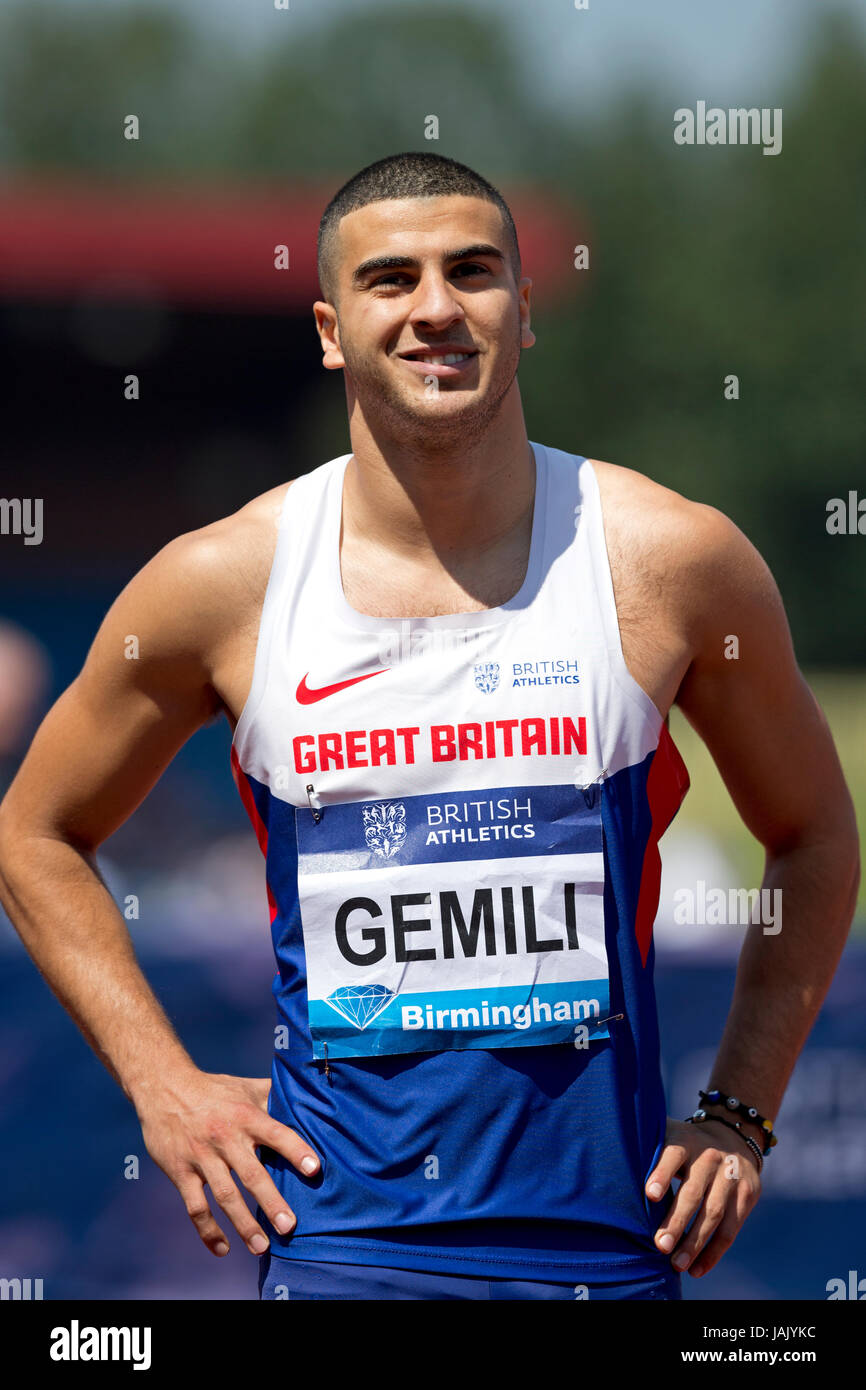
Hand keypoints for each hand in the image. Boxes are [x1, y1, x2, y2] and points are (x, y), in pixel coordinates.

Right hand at [137, 1069, 320, 1256]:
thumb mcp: (245, 1087)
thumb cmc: (214, 1090)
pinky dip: (208, 1230)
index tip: (314, 1170)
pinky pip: (195, 1206)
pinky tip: (223, 1249)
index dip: (296, 1150)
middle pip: (251, 1174)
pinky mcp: (180, 1172)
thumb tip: (306, 1098)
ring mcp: (201, 1156)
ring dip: (243, 1224)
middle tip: (289, 1227)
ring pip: (225, 1195)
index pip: (276, 1134)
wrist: (164, 1087)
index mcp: (246, 1116)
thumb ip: (274, 1096)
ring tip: (261, 1248)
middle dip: (271, 1202)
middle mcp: (225, 1137)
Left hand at [645, 1115, 760, 1277]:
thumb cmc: (685, 1145)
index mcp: (685, 1141)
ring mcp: (732, 1176)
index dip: (662, 1173)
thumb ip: (647, 1149)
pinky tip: (696, 1269)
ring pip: (714, 1214)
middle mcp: (710, 1157)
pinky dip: (714, 1253)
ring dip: (695, 1243)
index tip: (649, 1194)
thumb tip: (606, 1166)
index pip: (673, 1155)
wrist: (732, 1137)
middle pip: (693, 1192)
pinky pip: (731, 1230)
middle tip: (660, 1245)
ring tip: (676, 1264)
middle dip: (676, 1221)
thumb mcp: (668, 1136)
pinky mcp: (747, 1195)